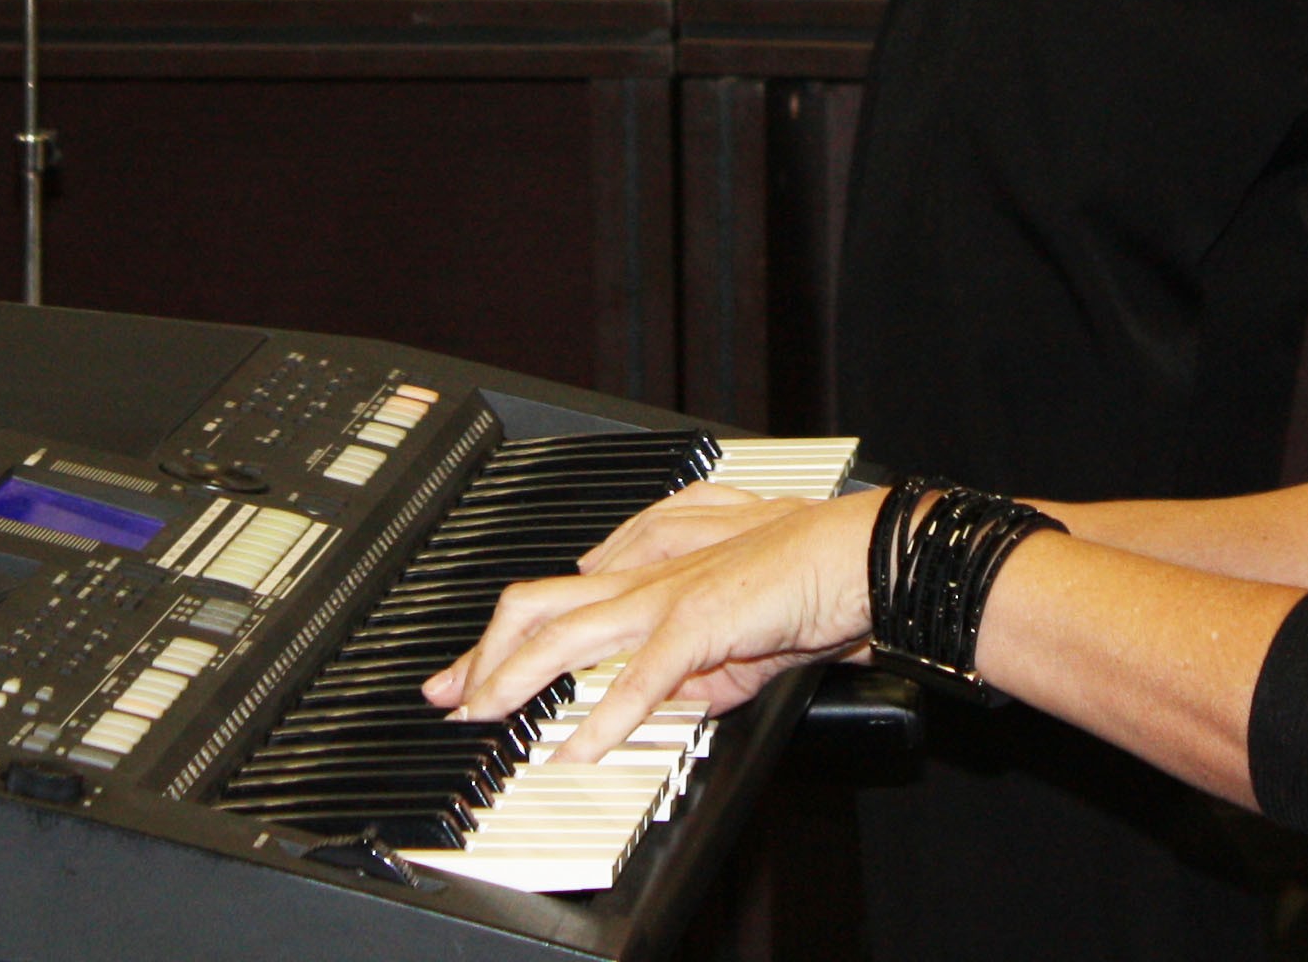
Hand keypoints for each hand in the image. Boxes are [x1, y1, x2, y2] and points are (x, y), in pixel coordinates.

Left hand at [423, 484, 877, 769]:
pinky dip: (601, 719)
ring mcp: (667, 596)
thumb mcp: (734, 644)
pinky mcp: (700, 622)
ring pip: (564, 632)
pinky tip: (576, 751)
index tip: (472, 673)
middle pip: (535, 605)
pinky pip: (637, 678)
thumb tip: (659, 707)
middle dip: (480, 653)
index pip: (556, 598)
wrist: (861, 556)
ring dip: (513, 680)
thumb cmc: (808, 582)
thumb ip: (691, 673)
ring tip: (483, 718)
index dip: (504, 637)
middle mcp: (645, 578)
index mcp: (651, 574)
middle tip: (446, 695)